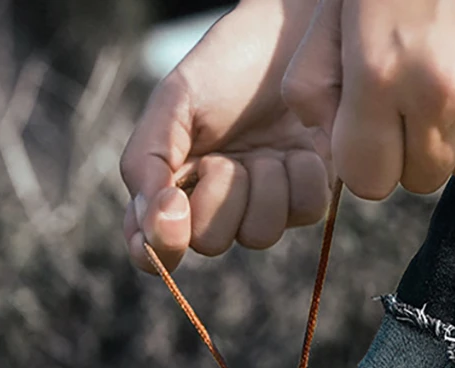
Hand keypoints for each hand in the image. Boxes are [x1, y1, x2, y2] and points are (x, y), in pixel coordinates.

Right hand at [121, 0, 331, 272]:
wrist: (290, 31)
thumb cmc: (226, 65)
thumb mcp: (173, 102)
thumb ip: (147, 162)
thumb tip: (152, 221)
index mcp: (172, 192)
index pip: (152, 250)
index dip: (160, 245)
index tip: (172, 209)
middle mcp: (216, 208)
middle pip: (209, 244)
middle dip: (220, 197)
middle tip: (225, 156)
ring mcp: (263, 205)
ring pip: (259, 235)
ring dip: (263, 184)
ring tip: (266, 147)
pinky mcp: (307, 195)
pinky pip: (304, 213)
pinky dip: (303, 176)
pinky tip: (300, 146)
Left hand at [281, 0, 454, 198]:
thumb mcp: (333, 17)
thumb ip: (312, 88)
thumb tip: (330, 144)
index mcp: (381, 74)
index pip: (370, 181)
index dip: (369, 160)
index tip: (374, 130)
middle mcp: (443, 87)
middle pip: (422, 179)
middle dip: (413, 149)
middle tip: (417, 97)